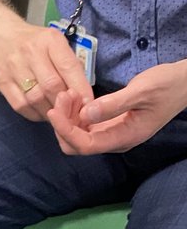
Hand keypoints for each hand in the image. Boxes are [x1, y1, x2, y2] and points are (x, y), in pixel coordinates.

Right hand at [0, 22, 93, 120]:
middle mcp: (31, 52)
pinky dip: (34, 114)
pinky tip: (41, 113)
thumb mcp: (54, 43)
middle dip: (65, 103)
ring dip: (49, 111)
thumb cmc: (33, 41)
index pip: (69, 67)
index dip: (81, 89)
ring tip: (57, 114)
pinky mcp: (1, 82)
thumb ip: (67, 64)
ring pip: (35, 99)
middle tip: (72, 112)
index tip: (88, 105)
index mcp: (50, 40)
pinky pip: (20, 105)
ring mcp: (13, 68)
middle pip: (52, 86)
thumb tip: (82, 93)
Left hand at [46, 62, 186, 154]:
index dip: (66, 131)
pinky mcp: (109, 123)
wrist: (183, 83)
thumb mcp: (142, 91)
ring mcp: (111, 133)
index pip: (85, 145)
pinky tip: (76, 97)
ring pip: (78, 134)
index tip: (54, 112)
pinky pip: (84, 125)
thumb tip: (86, 115)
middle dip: (63, 124)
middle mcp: (115, 140)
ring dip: (68, 117)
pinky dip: (75, 113)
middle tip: (62, 96)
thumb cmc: (167, 85)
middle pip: (76, 144)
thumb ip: (114, 104)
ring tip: (68, 93)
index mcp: (124, 137)